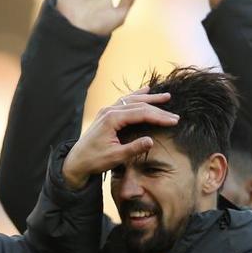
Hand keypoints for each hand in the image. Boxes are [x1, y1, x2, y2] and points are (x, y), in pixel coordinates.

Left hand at [62, 89, 177, 188]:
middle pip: (138, 105)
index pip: (141, 113)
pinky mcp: (106, 114)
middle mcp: (109, 111)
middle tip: (175, 115)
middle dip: (158, 109)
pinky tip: (145, 91)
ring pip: (131, 100)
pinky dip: (136, 96)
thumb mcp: (115, 157)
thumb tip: (151, 141)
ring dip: (149, 98)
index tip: (174, 121)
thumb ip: (133, 148)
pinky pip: (124, 101)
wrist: (76, 161)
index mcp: (111, 119)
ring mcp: (107, 110)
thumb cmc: (95, 160)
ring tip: (166, 97)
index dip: (159, 117)